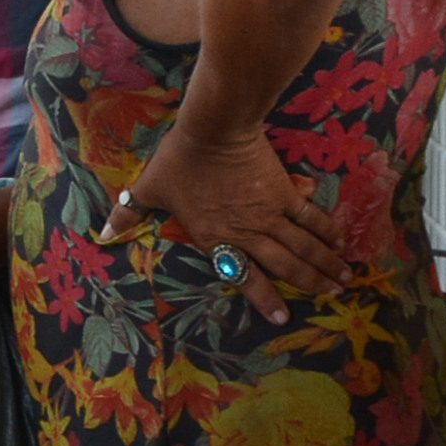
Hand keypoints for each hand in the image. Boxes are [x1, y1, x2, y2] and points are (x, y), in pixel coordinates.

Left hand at [96, 124, 347, 318]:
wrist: (213, 129)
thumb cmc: (180, 159)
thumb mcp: (150, 188)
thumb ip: (129, 214)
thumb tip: (101, 234)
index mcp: (216, 238)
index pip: (243, 277)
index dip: (264, 299)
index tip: (283, 317)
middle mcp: (247, 232)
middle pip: (284, 265)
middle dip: (310, 283)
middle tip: (332, 296)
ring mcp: (269, 214)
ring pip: (303, 245)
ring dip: (325, 263)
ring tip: (344, 279)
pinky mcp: (284, 192)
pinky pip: (309, 216)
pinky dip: (326, 230)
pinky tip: (341, 242)